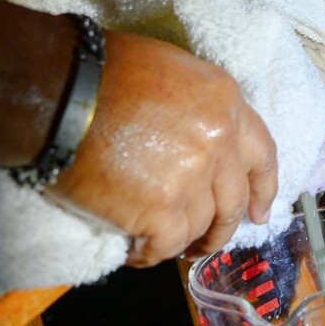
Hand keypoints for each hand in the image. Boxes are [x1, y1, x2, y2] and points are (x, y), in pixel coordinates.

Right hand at [45, 31, 276, 266]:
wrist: (61, 93)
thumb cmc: (103, 73)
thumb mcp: (171, 71)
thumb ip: (199, 110)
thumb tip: (202, 144)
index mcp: (225, 101)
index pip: (262, 152)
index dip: (263, 187)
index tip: (259, 212)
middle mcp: (219, 139)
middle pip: (234, 199)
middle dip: (222, 228)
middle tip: (206, 243)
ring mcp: (193, 176)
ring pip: (201, 225)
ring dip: (180, 238)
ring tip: (154, 240)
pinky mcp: (161, 209)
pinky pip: (167, 245)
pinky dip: (150, 254)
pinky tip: (135, 251)